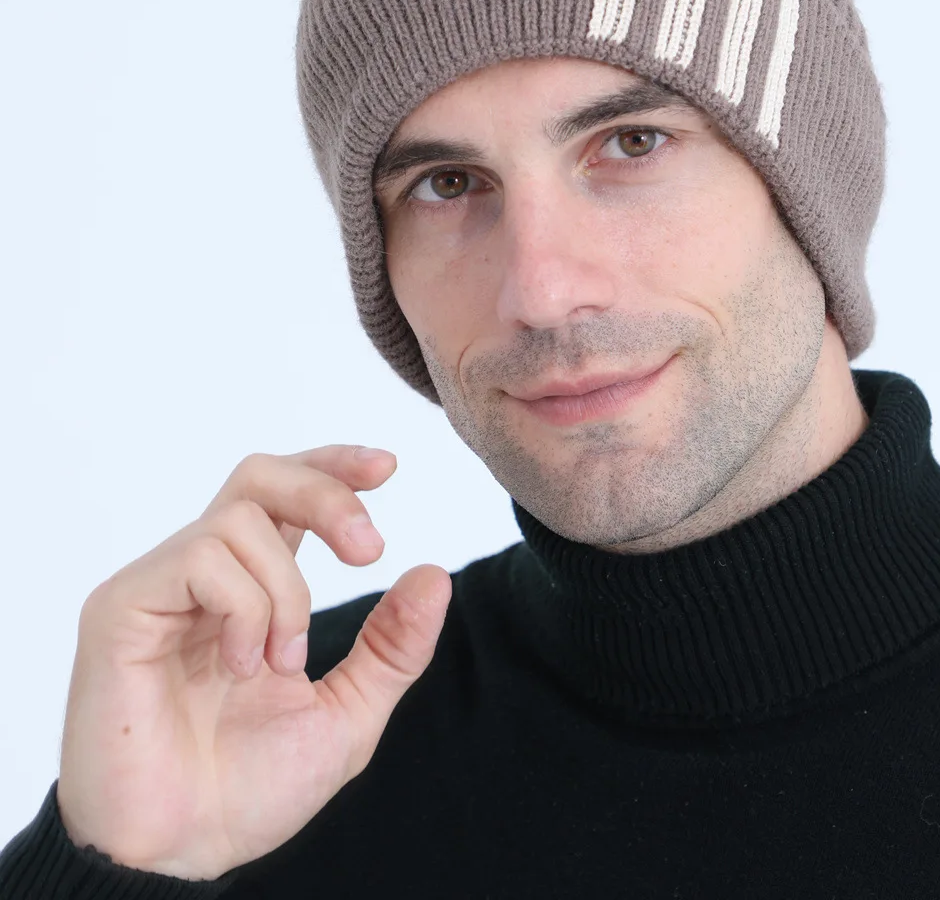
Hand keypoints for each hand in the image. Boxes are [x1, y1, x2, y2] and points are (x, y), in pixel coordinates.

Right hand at [55, 444, 450, 880]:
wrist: (179, 856)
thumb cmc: (248, 789)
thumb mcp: (348, 712)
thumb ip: (392, 646)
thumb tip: (435, 573)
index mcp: (252, 589)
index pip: (286, 492)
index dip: (334, 466)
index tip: (389, 468)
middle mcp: (203, 576)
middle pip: (261, 475)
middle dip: (327, 494)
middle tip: (369, 551)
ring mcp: (159, 587)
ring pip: (240, 519)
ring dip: (286, 592)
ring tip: (279, 664)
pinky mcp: (121, 608)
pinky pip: (201, 558)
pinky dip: (245, 610)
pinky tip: (239, 668)